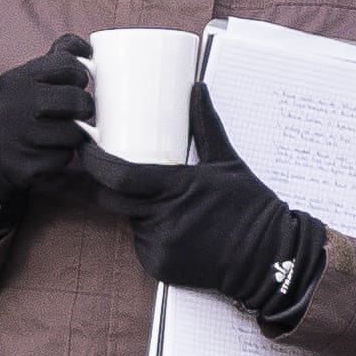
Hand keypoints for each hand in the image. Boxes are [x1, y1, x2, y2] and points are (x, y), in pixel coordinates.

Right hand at [0, 40, 96, 228]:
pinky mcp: (21, 165)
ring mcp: (15, 138)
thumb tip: (88, 46)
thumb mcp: (27, 79)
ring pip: (74, 133)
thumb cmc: (17, 110)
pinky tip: (47, 151)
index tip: (73, 84)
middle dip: (84, 107)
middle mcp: (12, 106)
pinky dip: (61, 156)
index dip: (78, 76)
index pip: (67, 65)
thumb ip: (56, 59)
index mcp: (15, 80)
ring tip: (60, 133)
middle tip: (77, 112)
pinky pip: (62, 158)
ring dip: (74, 135)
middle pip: (76, 100)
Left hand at [80, 91, 327, 326]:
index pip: (120, 176)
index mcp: (177, 189)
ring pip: (129, 222)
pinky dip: (149, 234)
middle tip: (112, 173)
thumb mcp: (227, 163)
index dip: (96, 163)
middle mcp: (163, 219)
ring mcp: (159, 246)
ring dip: (134, 210)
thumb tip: (196, 88)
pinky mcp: (158, 267)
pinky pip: (141, 244)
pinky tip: (173, 229)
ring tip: (161, 202)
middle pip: (113, 201)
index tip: (85, 149)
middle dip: (107, 187)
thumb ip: (206, 127)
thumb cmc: (250, 206)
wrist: (269, 256)